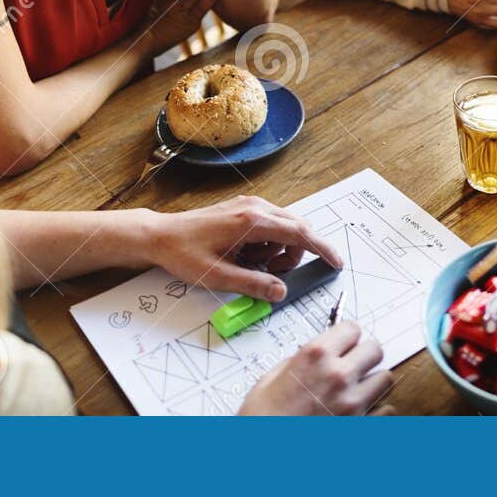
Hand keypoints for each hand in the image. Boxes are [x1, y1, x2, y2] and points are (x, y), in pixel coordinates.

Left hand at [146, 195, 343, 301]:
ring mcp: (249, 205)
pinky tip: (244, 256)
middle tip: (271, 276)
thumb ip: (254, 284)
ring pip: (283, 230)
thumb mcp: (219, 276)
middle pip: (295, 230)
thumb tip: (281, 292)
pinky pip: (269, 227)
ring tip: (247, 266)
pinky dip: (266, 245)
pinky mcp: (243, 209)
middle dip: (291, 256)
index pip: (299, 233)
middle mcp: (255, 207)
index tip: (336, 262)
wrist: (159, 236)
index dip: (321, 248)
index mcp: (252, 221)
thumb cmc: (184, 254)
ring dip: (276, 252)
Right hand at [239, 320, 394, 414]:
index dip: (346, 336)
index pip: (352, 328)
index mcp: (315, 357)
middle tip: (352, 364)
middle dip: (363, 355)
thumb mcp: (269, 380)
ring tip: (357, 389)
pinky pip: (387, 410)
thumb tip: (310, 356)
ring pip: (385, 378)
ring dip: (372, 381)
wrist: (262, 457)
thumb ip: (297, 362)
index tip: (343, 343)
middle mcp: (338, 376)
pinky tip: (363, 412)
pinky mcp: (360, 428)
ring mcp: (353, 404)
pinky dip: (379, 410)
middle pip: (375, 349)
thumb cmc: (260, 421)